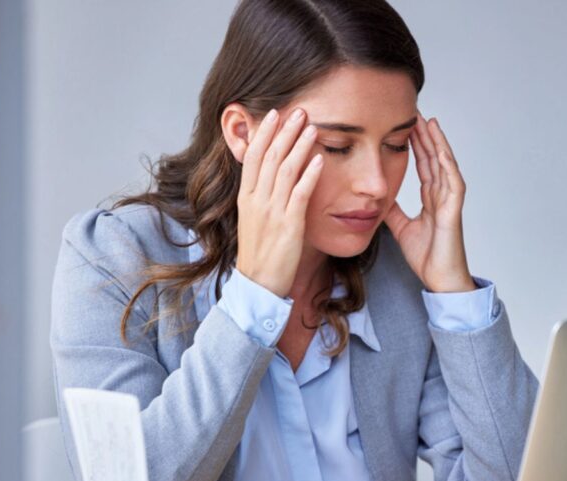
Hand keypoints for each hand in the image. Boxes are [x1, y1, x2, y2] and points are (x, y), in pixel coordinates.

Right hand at [235, 107, 323, 297]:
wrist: (258, 284)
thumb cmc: (260, 253)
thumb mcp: (253, 219)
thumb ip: (261, 196)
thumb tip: (270, 176)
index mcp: (247, 197)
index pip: (253, 156)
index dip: (264, 133)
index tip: (274, 114)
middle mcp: (257, 200)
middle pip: (270, 156)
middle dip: (285, 131)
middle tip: (299, 110)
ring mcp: (273, 211)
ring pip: (285, 170)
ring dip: (299, 145)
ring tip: (312, 126)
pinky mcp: (290, 225)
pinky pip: (300, 194)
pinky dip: (310, 174)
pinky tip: (319, 159)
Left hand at [385, 113, 475, 292]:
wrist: (441, 280)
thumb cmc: (428, 258)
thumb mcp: (401, 229)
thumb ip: (393, 212)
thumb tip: (379, 199)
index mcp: (432, 200)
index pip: (423, 166)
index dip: (416, 146)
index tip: (406, 126)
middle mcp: (442, 196)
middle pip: (433, 159)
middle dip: (425, 136)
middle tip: (416, 113)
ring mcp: (450, 202)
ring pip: (444, 165)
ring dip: (437, 144)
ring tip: (429, 122)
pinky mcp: (454, 212)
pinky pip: (452, 183)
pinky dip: (447, 166)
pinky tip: (440, 151)